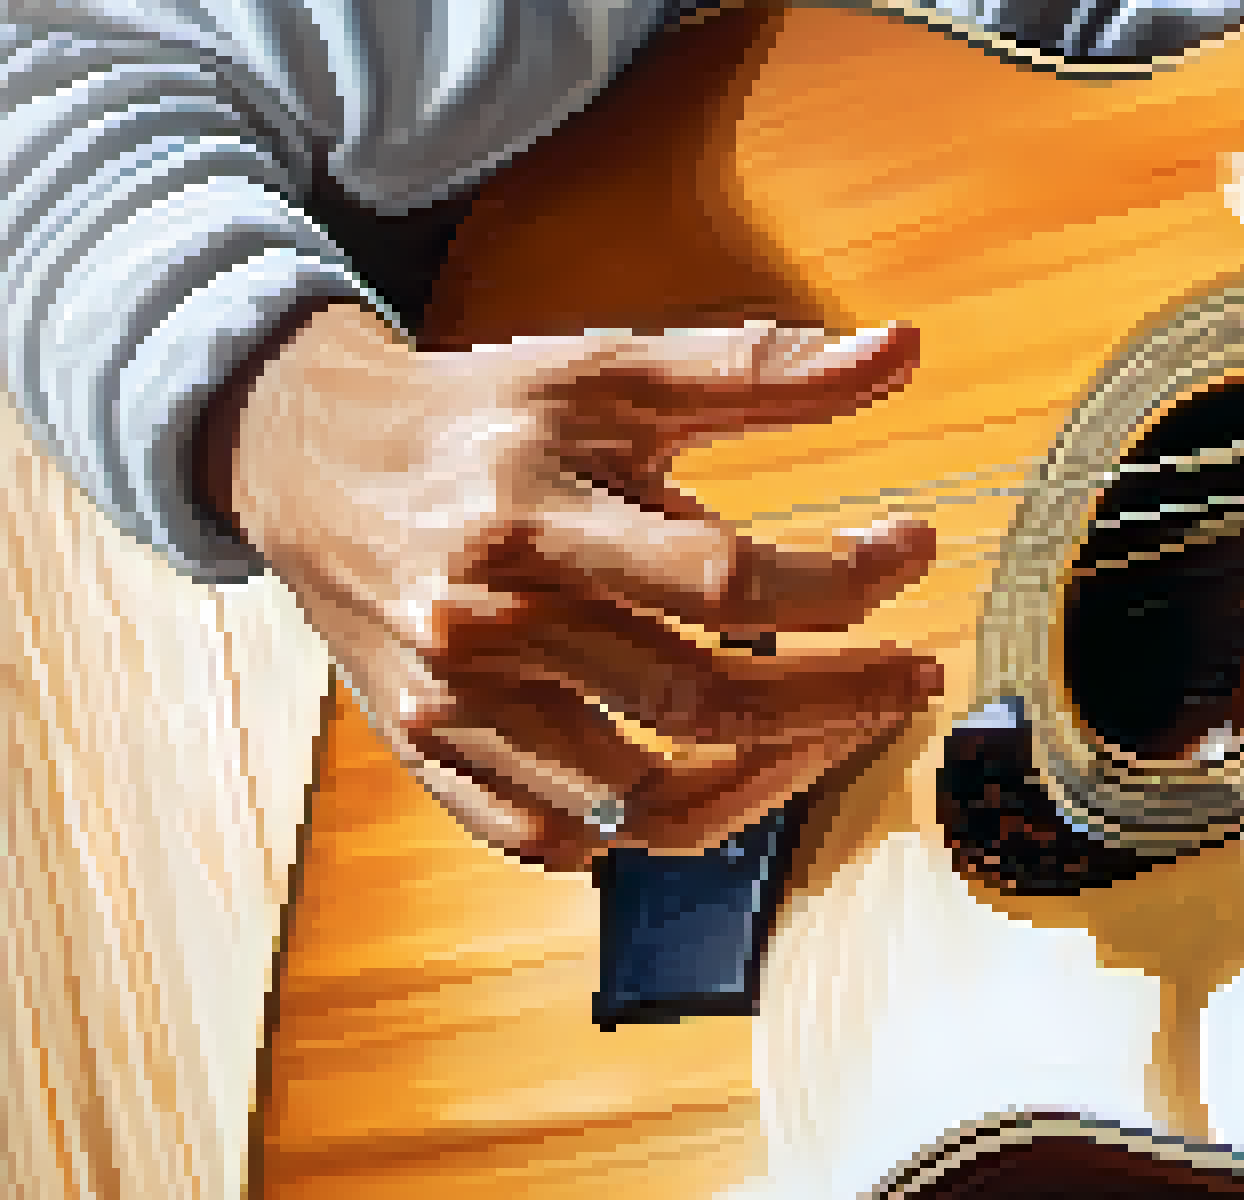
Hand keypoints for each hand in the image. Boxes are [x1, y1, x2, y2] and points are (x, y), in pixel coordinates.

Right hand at [203, 304, 941, 868]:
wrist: (307, 461)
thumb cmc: (480, 415)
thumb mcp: (609, 370)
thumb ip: (758, 371)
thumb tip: (905, 350)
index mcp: (534, 514)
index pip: (722, 577)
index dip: (842, 578)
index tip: (913, 547)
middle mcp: (489, 623)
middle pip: (697, 700)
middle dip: (836, 697)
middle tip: (918, 675)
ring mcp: (455, 707)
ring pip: (638, 800)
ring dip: (768, 779)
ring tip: (842, 733)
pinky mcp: (433, 758)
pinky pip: (558, 842)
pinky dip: (654, 830)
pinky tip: (729, 779)